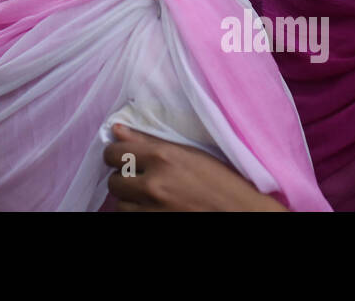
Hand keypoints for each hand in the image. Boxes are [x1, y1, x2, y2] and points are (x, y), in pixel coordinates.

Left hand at [103, 123, 286, 210]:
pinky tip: (154, 208)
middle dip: (123, 179)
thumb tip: (116, 130)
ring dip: (130, 200)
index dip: (116, 155)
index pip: (114, 153)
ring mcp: (154, 209)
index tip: (123, 157)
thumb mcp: (188, 153)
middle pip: (113, 180)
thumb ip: (148, 142)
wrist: (241, 213)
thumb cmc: (221, 181)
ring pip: (120, 204)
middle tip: (139, 178)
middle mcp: (154, 184)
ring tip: (149, 196)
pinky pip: (131, 218)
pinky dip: (139, 213)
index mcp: (163, 157)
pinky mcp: (156, 224)